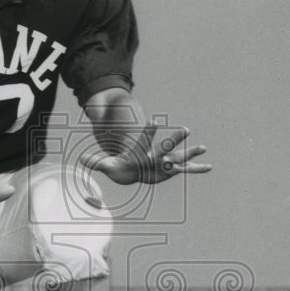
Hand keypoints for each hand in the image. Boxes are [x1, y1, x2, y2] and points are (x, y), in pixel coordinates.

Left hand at [81, 126, 210, 184]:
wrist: (133, 169)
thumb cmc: (122, 167)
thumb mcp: (108, 166)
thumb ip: (96, 162)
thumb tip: (80, 160)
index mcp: (141, 150)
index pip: (144, 139)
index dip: (147, 131)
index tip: (151, 120)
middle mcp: (155, 154)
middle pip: (165, 145)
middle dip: (174, 140)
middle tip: (185, 130)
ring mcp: (165, 161)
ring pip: (179, 156)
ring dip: (190, 153)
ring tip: (204, 148)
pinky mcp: (171, 170)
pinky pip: (185, 170)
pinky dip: (197, 169)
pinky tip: (209, 167)